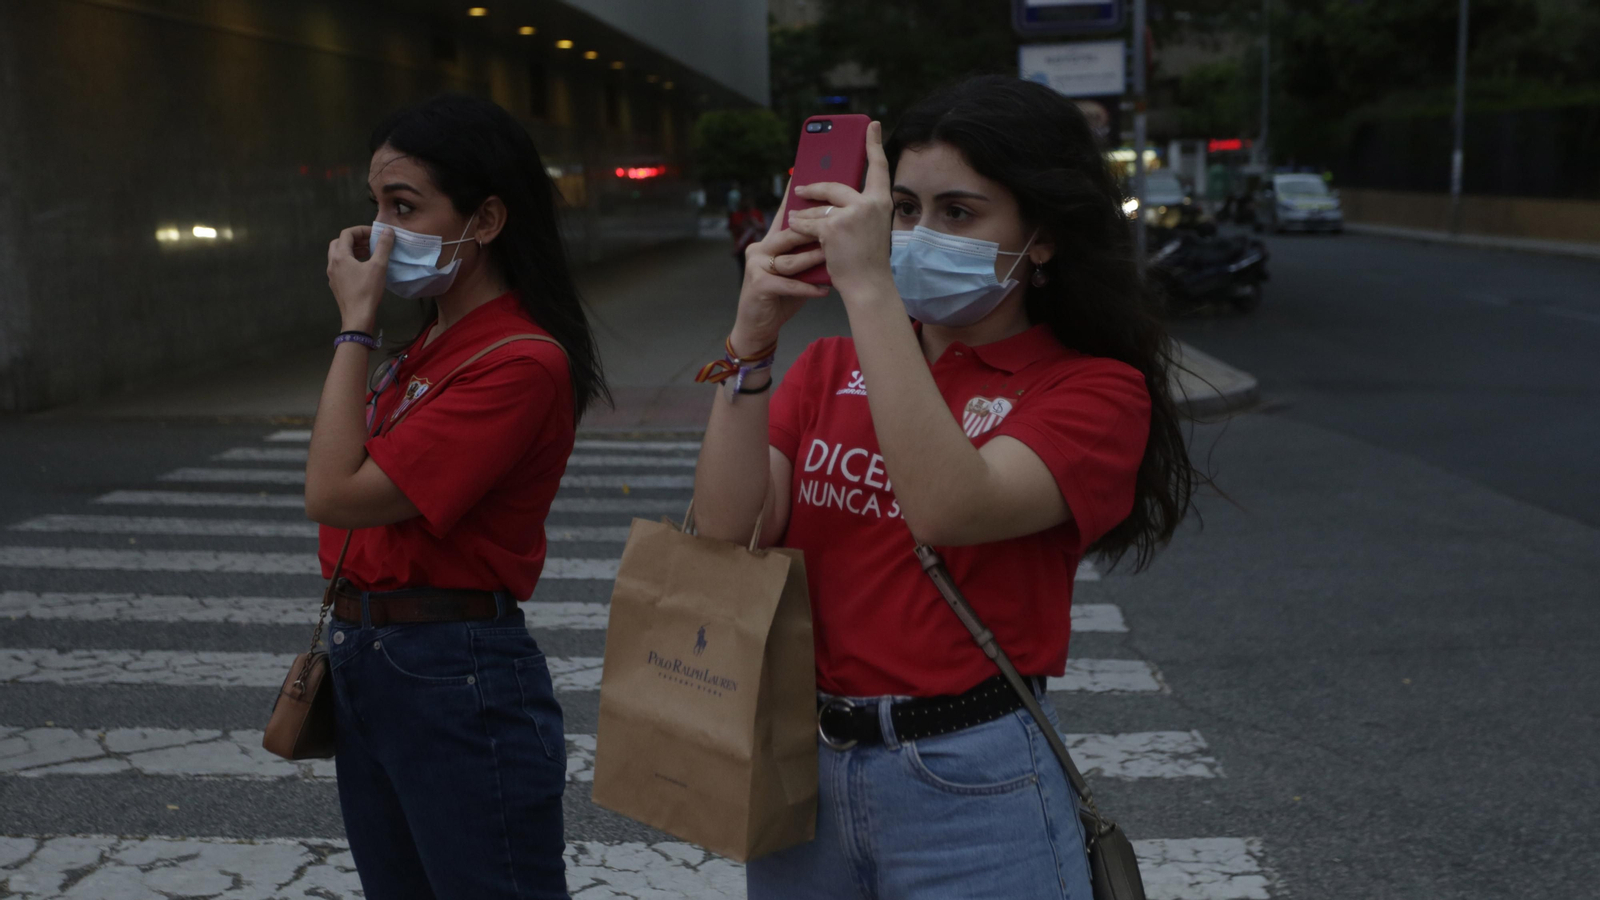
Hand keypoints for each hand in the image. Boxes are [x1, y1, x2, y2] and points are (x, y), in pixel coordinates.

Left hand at [326, 225, 393, 333]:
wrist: (358, 317)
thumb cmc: (367, 291)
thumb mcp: (378, 266)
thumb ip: (383, 246)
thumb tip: (387, 230)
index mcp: (340, 256)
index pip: (347, 233)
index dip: (361, 230)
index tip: (375, 234)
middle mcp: (332, 263)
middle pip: (339, 243)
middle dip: (355, 239)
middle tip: (370, 242)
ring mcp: (332, 275)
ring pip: (339, 255)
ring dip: (353, 250)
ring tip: (369, 254)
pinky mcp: (336, 285)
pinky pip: (341, 267)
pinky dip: (351, 262)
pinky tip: (364, 269)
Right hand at [731, 185, 830, 352]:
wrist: (758, 327)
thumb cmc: (782, 298)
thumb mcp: (796, 272)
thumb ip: (808, 255)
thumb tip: (836, 239)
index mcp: (770, 242)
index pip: (784, 215)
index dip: (795, 197)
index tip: (808, 177)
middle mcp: (760, 248)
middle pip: (790, 233)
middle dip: (814, 230)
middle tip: (838, 225)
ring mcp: (756, 266)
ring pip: (790, 258)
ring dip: (813, 259)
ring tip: (833, 258)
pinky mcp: (758, 285)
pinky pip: (788, 283)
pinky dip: (808, 288)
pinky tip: (824, 290)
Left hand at [786, 120, 893, 299]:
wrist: (868, 286)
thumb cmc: (867, 260)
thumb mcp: (869, 228)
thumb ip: (856, 209)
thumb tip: (828, 195)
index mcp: (882, 202)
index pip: (879, 167)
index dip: (873, 144)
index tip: (871, 124)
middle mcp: (870, 204)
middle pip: (835, 186)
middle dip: (815, 188)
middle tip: (801, 187)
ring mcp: (852, 214)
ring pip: (819, 207)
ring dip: (804, 214)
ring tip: (794, 217)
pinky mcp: (833, 227)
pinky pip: (809, 222)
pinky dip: (799, 226)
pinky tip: (792, 226)